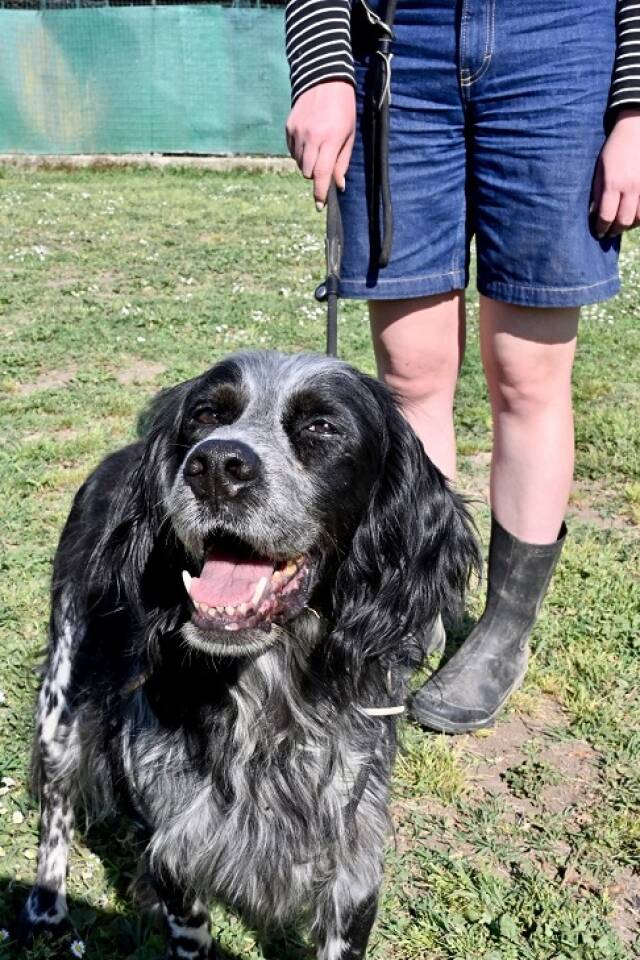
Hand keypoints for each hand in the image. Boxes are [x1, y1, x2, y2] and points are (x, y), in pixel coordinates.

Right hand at [285, 81, 355, 208]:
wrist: (324, 80)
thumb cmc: (343, 109)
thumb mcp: (349, 136)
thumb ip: (342, 162)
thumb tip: (339, 186)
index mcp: (330, 140)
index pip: (322, 174)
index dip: (320, 192)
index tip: (320, 206)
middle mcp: (312, 138)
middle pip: (308, 172)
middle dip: (316, 175)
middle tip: (324, 165)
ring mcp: (298, 132)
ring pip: (299, 163)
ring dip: (308, 163)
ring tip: (317, 148)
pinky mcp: (289, 127)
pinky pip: (292, 151)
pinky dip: (300, 152)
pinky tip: (308, 140)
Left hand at [591, 109, 639, 236]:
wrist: (635, 129)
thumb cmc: (613, 149)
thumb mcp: (599, 170)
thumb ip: (597, 193)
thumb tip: (595, 214)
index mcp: (613, 184)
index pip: (606, 216)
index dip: (601, 228)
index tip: (598, 233)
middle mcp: (631, 187)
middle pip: (624, 221)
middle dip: (615, 230)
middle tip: (609, 233)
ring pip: (639, 218)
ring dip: (629, 225)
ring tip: (621, 225)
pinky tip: (634, 217)